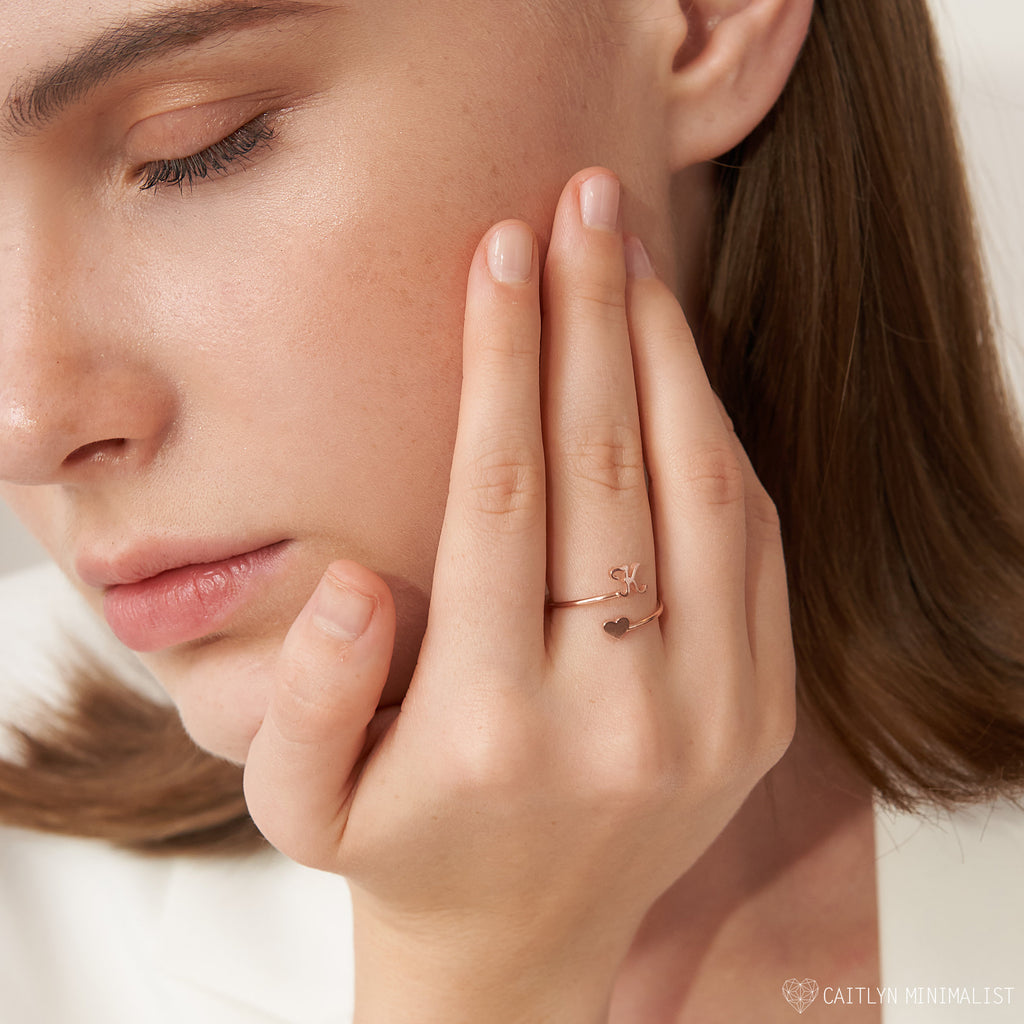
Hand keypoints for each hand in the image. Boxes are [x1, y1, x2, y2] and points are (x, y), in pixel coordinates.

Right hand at [242, 168, 795, 1022]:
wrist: (522, 936)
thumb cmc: (402, 842)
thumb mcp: (297, 801)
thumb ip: (307, 700)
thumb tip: (361, 583)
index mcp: (494, 729)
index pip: (504, 498)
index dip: (503, 360)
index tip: (503, 248)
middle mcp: (618, 719)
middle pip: (613, 474)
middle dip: (595, 320)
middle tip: (586, 202)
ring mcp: (710, 718)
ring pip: (706, 497)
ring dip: (669, 361)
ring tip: (636, 259)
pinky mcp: (760, 715)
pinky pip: (754, 545)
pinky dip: (720, 441)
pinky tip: (677, 369)